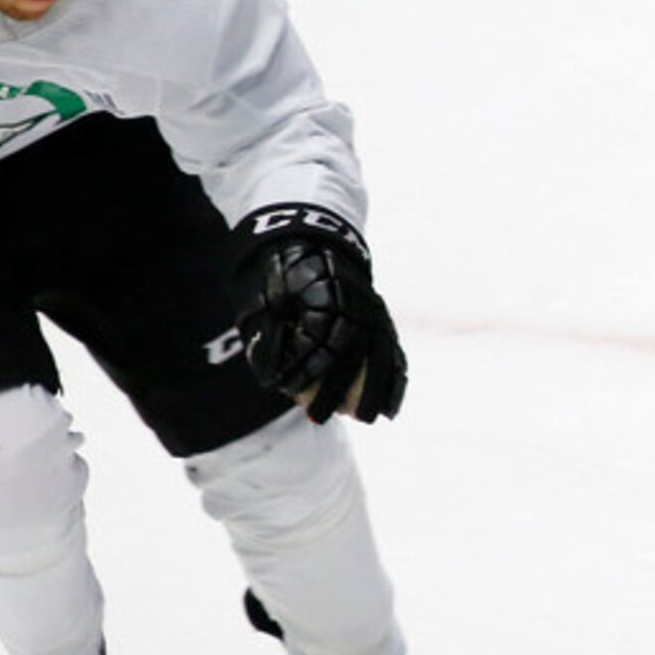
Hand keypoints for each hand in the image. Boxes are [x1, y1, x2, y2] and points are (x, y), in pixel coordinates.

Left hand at [231, 204, 405, 422]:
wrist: (306, 236)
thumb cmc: (275, 270)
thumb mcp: (258, 294)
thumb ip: (264, 334)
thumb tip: (269, 378)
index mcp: (326, 291)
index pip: (320, 338)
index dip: (305, 368)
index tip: (291, 392)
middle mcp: (356, 300)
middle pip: (355, 351)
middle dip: (340, 389)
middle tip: (322, 419)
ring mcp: (373, 307)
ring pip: (383, 352)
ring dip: (382, 388)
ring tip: (377, 418)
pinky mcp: (382, 315)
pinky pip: (394, 350)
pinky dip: (396, 377)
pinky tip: (393, 406)